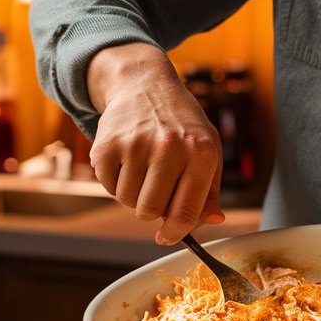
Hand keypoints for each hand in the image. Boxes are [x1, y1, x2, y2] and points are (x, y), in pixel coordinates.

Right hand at [87, 43, 224, 244]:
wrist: (144, 84)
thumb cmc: (181, 124)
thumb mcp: (207, 149)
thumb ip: (210, 190)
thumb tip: (213, 220)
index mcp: (201, 152)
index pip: (186, 211)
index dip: (175, 232)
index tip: (167, 236)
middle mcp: (169, 147)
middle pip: (151, 211)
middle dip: (152, 210)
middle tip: (155, 190)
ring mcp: (135, 144)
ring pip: (127, 201)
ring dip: (133, 194)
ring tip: (143, 168)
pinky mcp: (106, 144)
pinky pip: (108, 186)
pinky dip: (115, 181)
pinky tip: (127, 159)